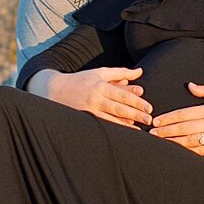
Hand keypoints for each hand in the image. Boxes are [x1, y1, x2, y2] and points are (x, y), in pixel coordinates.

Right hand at [29, 67, 150, 127]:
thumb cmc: (81, 80)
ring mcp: (89, 110)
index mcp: (101, 85)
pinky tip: (123, 131)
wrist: (55, 90)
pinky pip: (102, 124)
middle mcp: (95, 97)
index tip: (149, 108)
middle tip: (149, 119)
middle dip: (135, 114)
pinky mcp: (84, 118)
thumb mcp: (100, 72)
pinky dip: (114, 128)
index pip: (122, 94)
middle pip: (119, 107)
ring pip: (111, 118)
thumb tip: (140, 72)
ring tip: (140, 129)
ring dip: (126, 124)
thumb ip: (121, 73)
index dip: (137, 101)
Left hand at [150, 83, 203, 156]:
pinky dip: (187, 152)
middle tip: (150, 134)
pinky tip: (177, 152)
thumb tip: (189, 85)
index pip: (184, 113)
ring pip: (189, 141)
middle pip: (183, 128)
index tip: (156, 120)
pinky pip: (201, 152)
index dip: (168, 117)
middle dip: (165, 131)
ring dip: (172, 142)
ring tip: (159, 143)